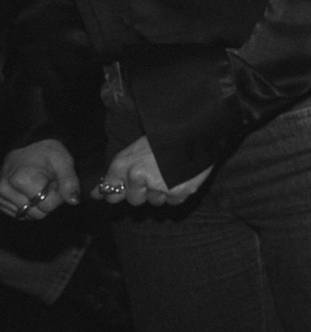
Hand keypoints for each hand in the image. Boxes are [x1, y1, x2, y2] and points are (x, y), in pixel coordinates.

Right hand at [1, 139, 79, 220]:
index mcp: (21, 179)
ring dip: (39, 204)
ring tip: (39, 186)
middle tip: (48, 184)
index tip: (56, 182)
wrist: (26, 149)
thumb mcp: (63, 160)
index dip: (58, 196)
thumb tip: (74, 201)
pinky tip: (30, 191)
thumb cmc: (46, 153)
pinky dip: (29, 206)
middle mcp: (5, 189)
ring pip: (29, 216)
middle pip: (38, 214)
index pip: (48, 206)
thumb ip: (70, 181)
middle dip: (48, 201)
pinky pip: (20, 215)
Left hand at [93, 137, 210, 207]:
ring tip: (170, 172)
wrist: (195, 130)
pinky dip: (177, 192)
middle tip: (155, 174)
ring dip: (161, 192)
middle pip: (133, 200)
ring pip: (154, 202)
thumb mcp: (134, 151)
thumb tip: (95, 195)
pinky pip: (173, 201)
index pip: (110, 192)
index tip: (124, 189)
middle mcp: (136, 177)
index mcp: (122, 164)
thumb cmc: (163, 138)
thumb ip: (116, 175)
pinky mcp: (177, 192)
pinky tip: (181, 177)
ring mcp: (157, 186)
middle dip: (143, 191)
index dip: (118, 191)